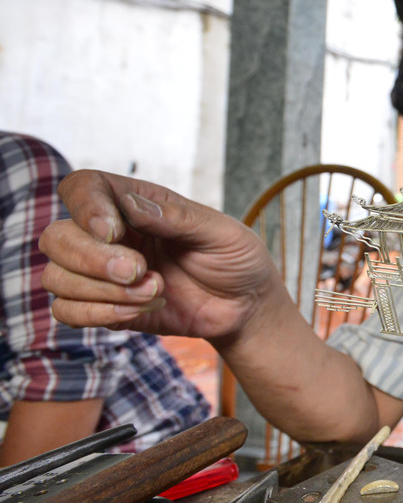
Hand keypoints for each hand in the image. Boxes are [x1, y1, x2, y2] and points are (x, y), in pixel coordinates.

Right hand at [39, 170, 284, 342]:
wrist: (246, 306)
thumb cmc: (236, 259)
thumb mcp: (220, 232)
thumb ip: (177, 218)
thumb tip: (130, 205)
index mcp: (135, 204)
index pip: (81, 187)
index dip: (84, 206)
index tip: (113, 231)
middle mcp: (110, 235)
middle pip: (56, 237)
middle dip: (92, 259)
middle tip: (140, 271)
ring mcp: (101, 273)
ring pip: (56, 277)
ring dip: (103, 291)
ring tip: (156, 291)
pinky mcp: (103, 306)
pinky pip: (66, 311)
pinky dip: (100, 314)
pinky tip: (139, 310)